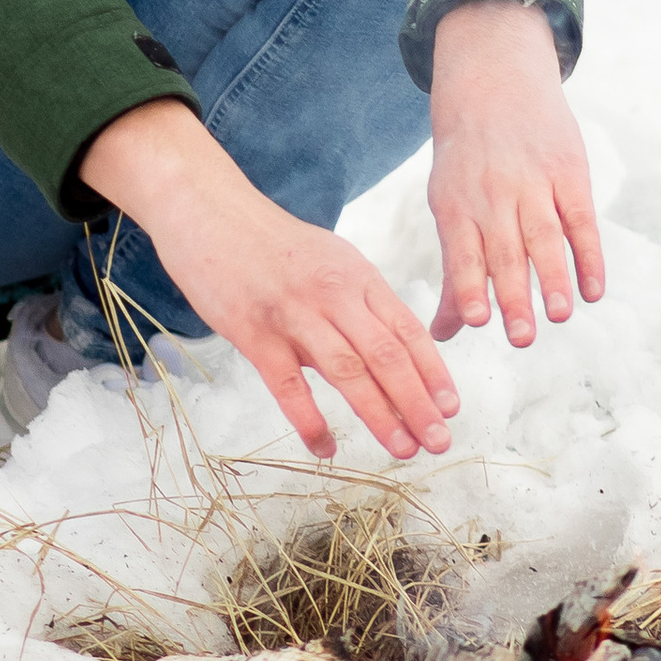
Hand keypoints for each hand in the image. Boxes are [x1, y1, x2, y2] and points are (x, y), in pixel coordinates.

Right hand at [79, 100, 459, 462]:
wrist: (209, 211)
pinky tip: (327, 448)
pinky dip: (311, 422)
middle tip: (439, 441)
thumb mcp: (328, 259)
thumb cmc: (273, 243)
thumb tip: (389, 354)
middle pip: (386, 354)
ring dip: (380, 415)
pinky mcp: (253, 333)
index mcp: (356, 274)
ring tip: (403, 449)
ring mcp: (292, 313)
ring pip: (347, 371)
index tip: (451, 407)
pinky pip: (289, 386)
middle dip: (418, 402)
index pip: (406, 328)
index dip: (433, 371)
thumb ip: (358, 303)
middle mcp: (332, 292)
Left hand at [426, 0, 604, 347]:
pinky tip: (593, 290)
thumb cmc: (466, 160)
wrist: (493, 76)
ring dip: (552, 278)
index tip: (478, 320)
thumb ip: (455, 272)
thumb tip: (441, 336)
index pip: (462, 253)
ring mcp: (533, 181)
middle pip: (505, 252)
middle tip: (522, 337)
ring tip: (559, 315)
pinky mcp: (568, 172)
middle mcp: (493, 194)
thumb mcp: (449, 204)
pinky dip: (589, 256)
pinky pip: (581, 219)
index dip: (469, 285)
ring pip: (544, 237)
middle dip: (513, 296)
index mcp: (456, 204)